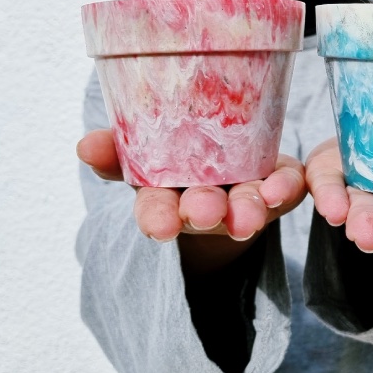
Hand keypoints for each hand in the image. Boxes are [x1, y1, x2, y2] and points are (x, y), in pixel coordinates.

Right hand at [76, 129, 306, 272]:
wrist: (229, 161)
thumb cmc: (177, 156)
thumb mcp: (141, 152)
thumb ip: (116, 151)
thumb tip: (84, 145)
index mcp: (169, 195)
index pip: (155, 209)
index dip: (156, 217)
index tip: (159, 227)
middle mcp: (209, 202)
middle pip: (204, 210)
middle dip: (204, 211)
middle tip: (205, 213)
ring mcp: (246, 197)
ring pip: (248, 205)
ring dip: (248, 208)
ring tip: (250, 213)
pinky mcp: (282, 185)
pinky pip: (288, 188)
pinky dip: (286, 188)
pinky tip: (285, 186)